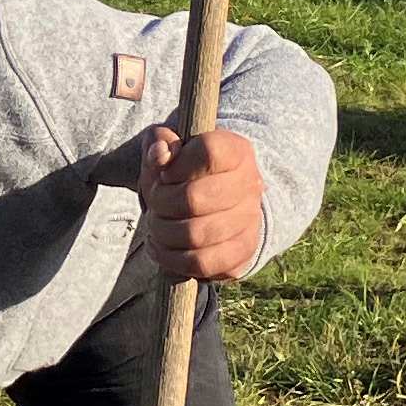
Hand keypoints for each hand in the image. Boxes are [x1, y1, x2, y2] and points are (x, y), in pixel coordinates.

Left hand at [140, 124, 266, 282]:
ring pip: (195, 235)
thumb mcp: (169, 147)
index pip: (208, 151)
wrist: (215, 202)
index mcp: (236, 150)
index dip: (177, 164)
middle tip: (155, 203)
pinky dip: (172, 259)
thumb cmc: (184, 171)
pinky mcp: (243, 253)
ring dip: (163, 232)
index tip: (166, 172)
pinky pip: (202, 264)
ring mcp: (250, 221)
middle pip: (194, 198)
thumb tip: (161, 153)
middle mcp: (251, 184)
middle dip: (161, 203)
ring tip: (156, 225)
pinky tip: (161, 247)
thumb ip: (160, 140)